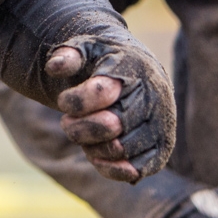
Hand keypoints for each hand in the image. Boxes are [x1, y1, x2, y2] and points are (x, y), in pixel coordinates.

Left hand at [45, 30, 175, 181]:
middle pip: (111, 125)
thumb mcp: (84, 49)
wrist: (137, 71)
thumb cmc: (104, 61)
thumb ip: (67, 56)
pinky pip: (138, 169)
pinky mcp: (162, 147)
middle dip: (79, 129)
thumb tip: (55, 67)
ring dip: (93, 148)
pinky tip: (96, 156)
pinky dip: (111, 169)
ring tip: (83, 137)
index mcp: (133, 67)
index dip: (74, 102)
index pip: (100, 92)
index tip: (63, 101)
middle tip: (67, 123)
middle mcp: (154, 96)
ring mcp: (161, 123)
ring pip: (122, 149)